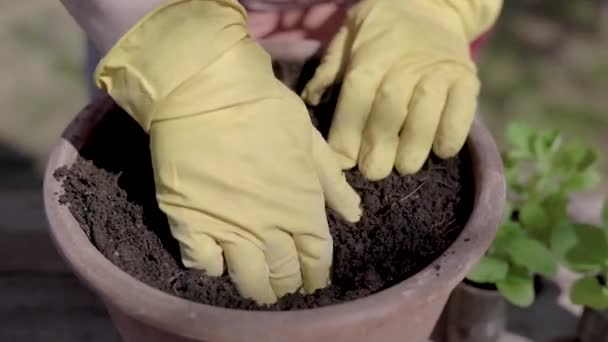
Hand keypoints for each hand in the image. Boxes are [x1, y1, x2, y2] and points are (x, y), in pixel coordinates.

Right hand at [95, 0, 360, 304]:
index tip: (314, 280)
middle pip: (283, 274)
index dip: (317, 275)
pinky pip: (203, 263)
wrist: (206, 92)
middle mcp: (268, 228)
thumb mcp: (310, 140)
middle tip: (286, 287)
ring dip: (256, 289)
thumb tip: (353, 217)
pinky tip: (217, 262)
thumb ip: (332, 183)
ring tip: (258, 289)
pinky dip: (212, 268)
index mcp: (301, 208)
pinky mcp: (190, 223)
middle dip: (289, 286)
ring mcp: (228, 229)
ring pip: (247, 279)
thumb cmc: (265, 109)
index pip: (316, 258)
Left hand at [302, 0, 501, 179]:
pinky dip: (452, 134)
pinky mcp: (466, 79)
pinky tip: (440, 152)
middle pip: (389, 111)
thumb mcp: (348, 35)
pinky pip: (462, 110)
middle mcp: (405, 66)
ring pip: (425, 114)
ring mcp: (438, 72)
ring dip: (414, 146)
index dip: (347, 133)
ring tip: (404, 167)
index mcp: (372, 57)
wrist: (432, 2)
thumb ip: (330, 68)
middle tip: (372, 173)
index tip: (341, 163)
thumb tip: (310, 99)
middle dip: (379, 147)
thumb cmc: (381, 26)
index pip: (357, 98)